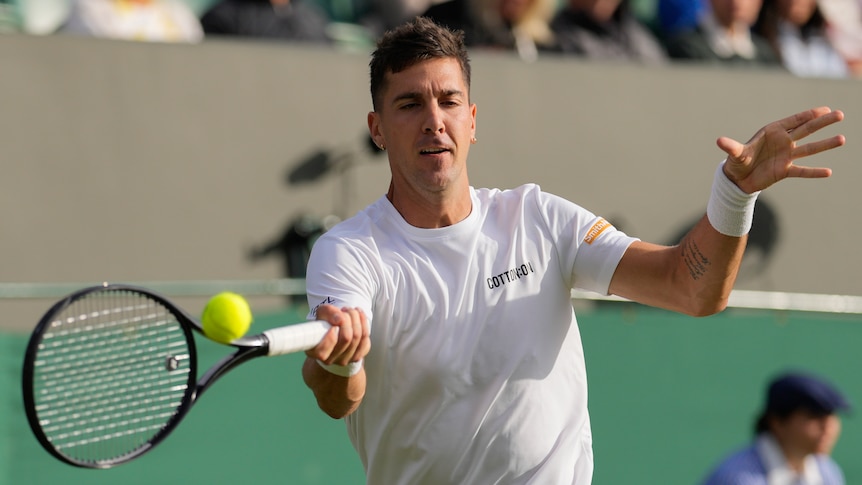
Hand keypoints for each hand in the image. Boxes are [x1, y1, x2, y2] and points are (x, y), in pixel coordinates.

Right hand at [305, 304, 369, 366]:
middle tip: (344, 310)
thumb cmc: (326, 323)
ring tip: (351, 311)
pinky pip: (365, 340)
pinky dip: (364, 323)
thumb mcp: (322, 313)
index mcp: (315, 352)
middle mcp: (329, 360)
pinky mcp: (356, 357)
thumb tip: (339, 319)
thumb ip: (328, 312)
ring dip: (356, 318)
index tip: (334, 325)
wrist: (335, 330)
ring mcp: (344, 360)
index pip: (323, 351)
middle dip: (347, 319)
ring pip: (357, 337)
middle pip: (346, 338)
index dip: (330, 336)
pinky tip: (359, 316)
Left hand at [716, 107, 844, 193]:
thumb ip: (731, 147)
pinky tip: (828, 172)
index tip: (824, 109)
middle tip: (839, 115)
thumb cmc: (737, 162)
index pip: (793, 121)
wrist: (738, 180)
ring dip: (825, 144)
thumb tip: (719, 141)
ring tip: (842, 139)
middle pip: (806, 130)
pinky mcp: (785, 171)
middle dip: (822, 122)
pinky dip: (814, 172)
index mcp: (772, 132)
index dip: (808, 114)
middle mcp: (783, 142)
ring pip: (809, 149)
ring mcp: (786, 156)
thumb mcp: (735, 154)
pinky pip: (802, 171)